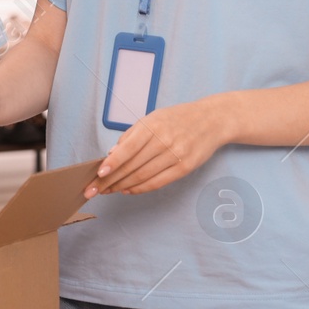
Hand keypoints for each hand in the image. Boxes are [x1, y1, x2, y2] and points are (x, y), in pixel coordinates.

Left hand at [85, 98, 226, 197]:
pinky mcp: (185, 168)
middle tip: (96, 188)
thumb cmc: (177, 118)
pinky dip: (141, 188)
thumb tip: (112, 154)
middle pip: (132, 166)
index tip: (99, 173)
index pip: (127, 149)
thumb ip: (131, 136)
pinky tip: (128, 190)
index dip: (112, 163)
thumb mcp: (152, 118)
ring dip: (123, 186)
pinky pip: (159, 182)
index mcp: (152, 127)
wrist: (212, 120)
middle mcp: (164, 142)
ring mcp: (176, 156)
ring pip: (143, 176)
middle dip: (111, 180)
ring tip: (109, 190)